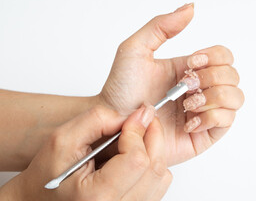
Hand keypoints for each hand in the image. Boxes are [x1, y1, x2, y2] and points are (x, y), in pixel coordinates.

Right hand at [0, 105, 171, 200]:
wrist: (40, 200)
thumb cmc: (47, 176)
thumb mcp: (63, 139)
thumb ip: (98, 120)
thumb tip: (136, 115)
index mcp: (98, 196)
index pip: (137, 160)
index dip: (138, 132)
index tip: (134, 117)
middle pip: (154, 167)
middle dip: (154, 135)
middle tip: (145, 118)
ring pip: (162, 177)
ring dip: (155, 150)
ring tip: (138, 137)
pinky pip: (159, 185)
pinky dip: (153, 165)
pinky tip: (135, 155)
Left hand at [99, 3, 244, 165]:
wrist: (113, 124)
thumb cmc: (120, 90)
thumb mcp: (135, 50)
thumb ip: (161, 26)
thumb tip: (190, 8)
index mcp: (190, 69)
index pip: (224, 56)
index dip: (214, 57)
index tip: (191, 63)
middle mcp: (201, 89)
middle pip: (233, 76)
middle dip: (211, 79)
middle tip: (185, 86)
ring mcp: (205, 111)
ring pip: (236, 98)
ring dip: (213, 98)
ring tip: (187, 105)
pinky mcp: (204, 133)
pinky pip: (227, 121)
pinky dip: (211, 118)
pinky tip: (188, 122)